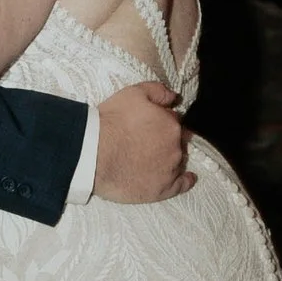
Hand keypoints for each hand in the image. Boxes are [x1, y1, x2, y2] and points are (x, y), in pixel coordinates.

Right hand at [92, 79, 193, 203]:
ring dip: (170, 158)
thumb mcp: (133, 94)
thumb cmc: (111, 123)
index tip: (151, 125)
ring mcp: (170, 169)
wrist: (93, 154)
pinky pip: (182, 185)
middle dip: (167, 139)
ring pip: (178, 161)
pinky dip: (186, 180)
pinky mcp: (162, 189)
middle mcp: (176, 147)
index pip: (174, 121)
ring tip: (153, 159)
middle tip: (148, 141)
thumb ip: (158, 91)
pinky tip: (188, 178)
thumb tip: (174, 97)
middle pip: (177, 141)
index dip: (162, 121)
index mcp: (171, 124)